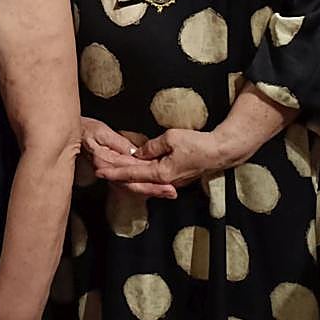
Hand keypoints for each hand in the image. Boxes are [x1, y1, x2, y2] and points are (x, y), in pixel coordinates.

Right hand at [81, 117, 176, 198]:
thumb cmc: (87, 129)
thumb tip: (135, 154)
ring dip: (151, 189)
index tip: (165, 182)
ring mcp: (110, 173)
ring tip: (169, 191)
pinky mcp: (114, 171)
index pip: (130, 173)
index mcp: (105, 161)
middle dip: (153, 189)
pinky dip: (144, 185)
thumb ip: (119, 144)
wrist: (75, 133)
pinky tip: (156, 187)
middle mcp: (108, 171)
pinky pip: (130, 182)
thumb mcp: (102, 132)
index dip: (148, 179)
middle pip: (133, 185)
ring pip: (133, 186)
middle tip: (171, 192)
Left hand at [95, 128, 225, 190]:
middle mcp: (164, 180)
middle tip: (98, 169)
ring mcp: (170, 180)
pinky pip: (153, 176)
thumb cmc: (197, 143)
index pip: (131, 173)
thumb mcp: (170, 138)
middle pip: (135, 178)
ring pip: (143, 178)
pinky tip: (131, 168)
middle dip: (116, 173)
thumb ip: (151, 147)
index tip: (99, 171)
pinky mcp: (175, 177)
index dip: (114, 172)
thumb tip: (137, 153)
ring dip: (127, 173)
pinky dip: (140, 172)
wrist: (220, 152)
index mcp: (161, 173)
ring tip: (110, 168)